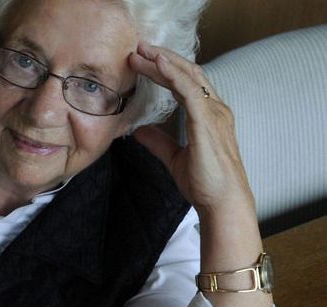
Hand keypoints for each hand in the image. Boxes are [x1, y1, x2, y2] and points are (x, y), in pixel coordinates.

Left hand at [128, 42, 254, 217]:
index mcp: (208, 116)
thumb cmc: (205, 183)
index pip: (186, 84)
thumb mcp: (175, 158)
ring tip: (142, 52)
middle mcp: (214, 110)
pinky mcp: (206, 123)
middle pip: (188, 73)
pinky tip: (157, 64)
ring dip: (163, 62)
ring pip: (188, 77)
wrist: (222, 202)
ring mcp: (213, 114)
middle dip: (164, 58)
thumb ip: (159, 142)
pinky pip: (190, 91)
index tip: (144, 62)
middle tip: (140, 48)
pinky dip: (173, 75)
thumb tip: (139, 132)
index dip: (166, 70)